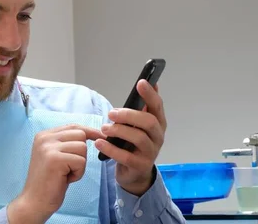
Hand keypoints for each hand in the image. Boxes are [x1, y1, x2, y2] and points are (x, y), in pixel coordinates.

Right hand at [7, 124, 105, 223]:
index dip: (89, 131)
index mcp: (44, 135)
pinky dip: (78, 173)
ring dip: (80, 164)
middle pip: (80, 134)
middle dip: (82, 153)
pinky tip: (66, 179)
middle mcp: (44, 138)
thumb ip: (67, 143)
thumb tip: (94, 134)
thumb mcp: (56, 156)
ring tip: (66, 173)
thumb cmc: (49, 180)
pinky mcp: (55, 159)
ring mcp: (48, 148)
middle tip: (70, 166)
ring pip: (82, 148)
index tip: (101, 137)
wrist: (35, 201)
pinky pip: (81, 161)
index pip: (73, 126)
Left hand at [95, 79, 166, 195]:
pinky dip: (111, 149)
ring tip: (104, 128)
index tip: (141, 82)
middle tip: (111, 113)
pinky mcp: (140, 166)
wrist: (134, 174)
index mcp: (157, 124)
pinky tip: (99, 143)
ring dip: (118, 130)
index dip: (150, 94)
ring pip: (138, 137)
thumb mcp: (137, 126)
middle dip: (128, 114)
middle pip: (148, 121)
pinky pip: (126, 157)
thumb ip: (139, 108)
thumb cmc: (133, 144)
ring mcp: (151, 153)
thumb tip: (145, 83)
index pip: (157, 106)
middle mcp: (157, 137)